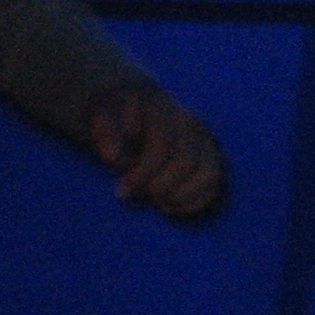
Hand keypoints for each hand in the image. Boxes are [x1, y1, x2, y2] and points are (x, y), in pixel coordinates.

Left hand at [87, 81, 226, 219]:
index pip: (164, 143)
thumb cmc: (116, 117)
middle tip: (137, 194)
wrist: (138, 109)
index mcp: (164, 109)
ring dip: (180, 195)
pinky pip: (214, 186)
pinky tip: (168, 205)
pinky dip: (193, 202)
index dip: (144, 172)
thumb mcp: (101, 116)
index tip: (123, 189)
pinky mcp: (211, 159)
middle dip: (160, 186)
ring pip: (209, 173)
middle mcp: (190, 123)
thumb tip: (111, 157)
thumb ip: (102, 132)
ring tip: (156, 200)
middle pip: (187, 160)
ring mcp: (204, 141)